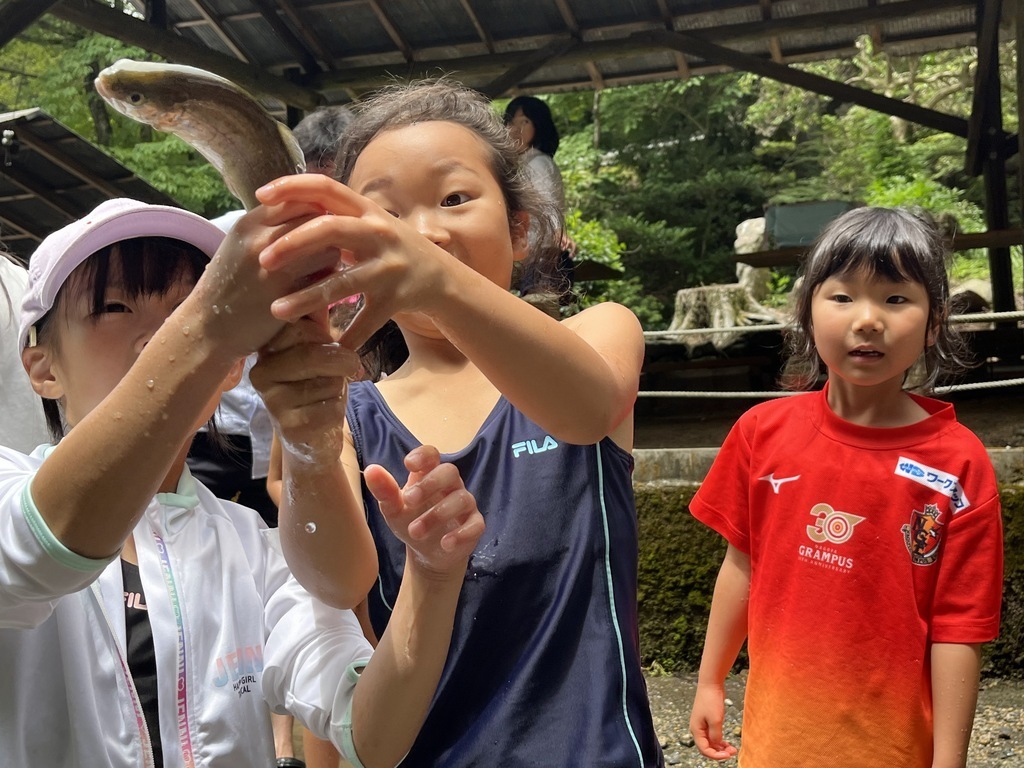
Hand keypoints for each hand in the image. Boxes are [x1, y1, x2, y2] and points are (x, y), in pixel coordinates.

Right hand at [187, 197, 344, 357]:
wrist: (208, 329)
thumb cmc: (229, 287)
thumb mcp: (241, 246)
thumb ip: (270, 228)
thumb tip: (313, 211)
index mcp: (249, 223)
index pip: (297, 198)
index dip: (315, 210)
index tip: (320, 225)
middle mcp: (261, 238)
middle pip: (317, 218)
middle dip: (329, 231)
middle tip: (329, 248)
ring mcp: (275, 266)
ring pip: (328, 247)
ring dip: (333, 257)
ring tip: (323, 270)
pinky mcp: (287, 293)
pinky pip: (325, 278)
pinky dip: (328, 282)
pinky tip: (320, 290)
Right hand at [250, 316, 361, 464]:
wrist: (312, 437)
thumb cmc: (316, 383)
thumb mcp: (316, 344)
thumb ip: (316, 313)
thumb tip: (323, 268)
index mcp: (267, 347)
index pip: (298, 326)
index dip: (323, 334)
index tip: (328, 342)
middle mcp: (261, 372)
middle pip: (313, 354)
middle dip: (342, 359)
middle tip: (349, 366)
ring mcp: (271, 401)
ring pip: (327, 382)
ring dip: (340, 387)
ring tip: (328, 391)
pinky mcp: (288, 427)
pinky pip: (330, 408)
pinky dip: (338, 408)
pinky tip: (325, 413)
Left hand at [254, 174, 458, 348]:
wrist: (441, 278)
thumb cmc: (392, 251)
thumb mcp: (369, 226)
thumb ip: (336, 217)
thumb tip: (287, 205)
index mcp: (366, 210)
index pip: (326, 188)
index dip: (292, 187)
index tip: (261, 196)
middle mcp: (379, 233)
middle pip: (330, 229)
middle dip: (292, 244)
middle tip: (262, 261)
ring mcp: (389, 266)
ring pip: (342, 283)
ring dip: (307, 299)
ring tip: (276, 311)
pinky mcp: (397, 298)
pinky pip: (366, 321)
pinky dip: (347, 337)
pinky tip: (326, 348)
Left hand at [364, 446, 483, 578]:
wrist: (427, 554)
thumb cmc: (410, 523)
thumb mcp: (393, 510)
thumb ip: (384, 491)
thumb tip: (371, 469)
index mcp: (429, 475)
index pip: (432, 455)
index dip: (423, 455)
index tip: (409, 464)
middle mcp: (450, 485)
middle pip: (450, 472)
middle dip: (430, 484)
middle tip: (409, 500)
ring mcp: (465, 504)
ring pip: (461, 499)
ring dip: (438, 514)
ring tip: (415, 531)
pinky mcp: (474, 525)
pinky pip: (475, 524)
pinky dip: (461, 534)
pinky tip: (445, 544)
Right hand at [690, 681, 737, 759]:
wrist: (710, 684)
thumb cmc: (711, 701)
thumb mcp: (715, 720)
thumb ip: (716, 735)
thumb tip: (717, 744)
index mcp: (696, 730)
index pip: (704, 749)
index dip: (716, 755)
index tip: (728, 755)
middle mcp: (697, 729)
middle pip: (707, 747)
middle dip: (719, 752)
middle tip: (732, 752)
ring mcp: (702, 725)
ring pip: (710, 742)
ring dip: (720, 747)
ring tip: (732, 748)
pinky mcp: (707, 720)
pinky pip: (712, 735)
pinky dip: (720, 740)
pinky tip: (727, 742)